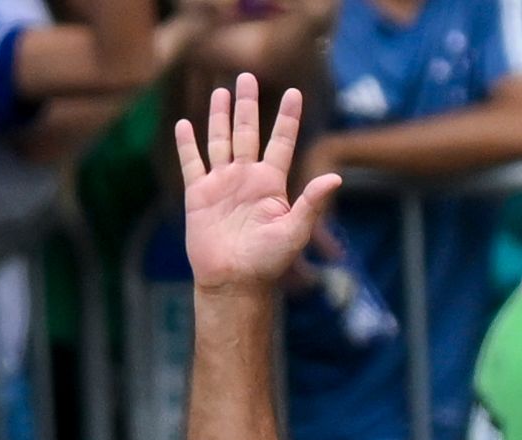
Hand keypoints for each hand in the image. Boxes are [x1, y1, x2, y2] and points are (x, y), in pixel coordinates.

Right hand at [176, 76, 340, 295]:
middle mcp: (247, 178)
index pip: (282, 141)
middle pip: (247, 132)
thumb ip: (311, 202)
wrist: (234, 281)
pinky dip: (187, 144)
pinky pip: (193, 162)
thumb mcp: (294, 231)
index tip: (294, 93)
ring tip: (220, 91)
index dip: (288, 117)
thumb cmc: (267, 262)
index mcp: (271, 183)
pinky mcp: (199, 194)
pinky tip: (185, 124)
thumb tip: (336, 177)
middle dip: (247, 104)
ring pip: (220, 140)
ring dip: (219, 116)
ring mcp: (222, 184)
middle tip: (246, 75)